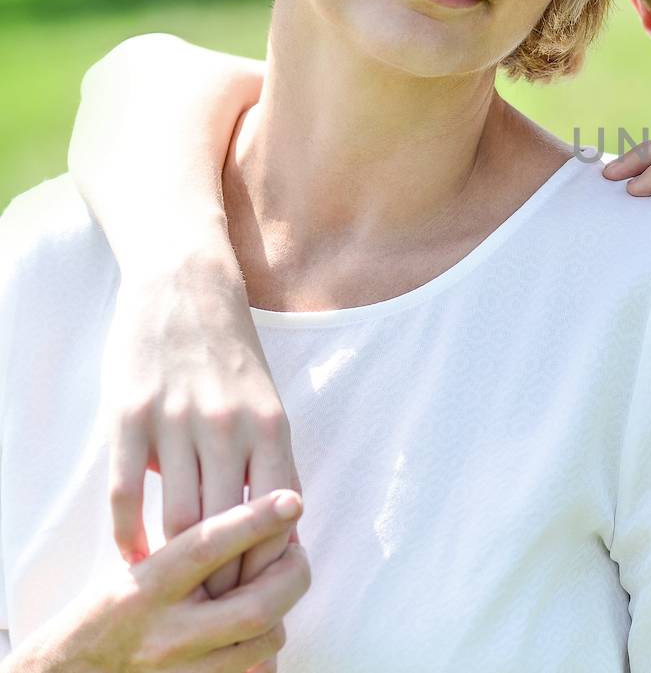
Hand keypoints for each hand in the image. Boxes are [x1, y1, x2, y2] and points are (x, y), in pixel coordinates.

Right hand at [8, 491, 308, 672]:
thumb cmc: (108, 611)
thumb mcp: (137, 571)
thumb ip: (191, 550)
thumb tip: (259, 519)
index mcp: (146, 587)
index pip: (207, 546)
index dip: (255, 521)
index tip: (291, 500)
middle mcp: (165, 632)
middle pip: (256, 606)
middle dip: (292, 574)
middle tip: (296, 553)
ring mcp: (180, 670)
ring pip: (265, 640)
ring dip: (282, 609)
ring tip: (276, 587)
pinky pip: (253, 670)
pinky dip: (265, 645)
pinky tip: (259, 625)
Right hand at [102, 257, 299, 599]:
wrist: (187, 286)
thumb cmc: (232, 351)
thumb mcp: (267, 402)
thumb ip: (265, 459)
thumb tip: (265, 524)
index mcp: (271, 427)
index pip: (276, 517)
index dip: (268, 563)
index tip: (261, 593)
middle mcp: (228, 428)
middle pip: (226, 529)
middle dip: (223, 577)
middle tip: (214, 611)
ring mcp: (176, 423)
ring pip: (177, 520)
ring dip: (176, 566)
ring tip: (175, 595)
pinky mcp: (129, 418)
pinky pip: (127, 495)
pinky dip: (129, 538)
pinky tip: (134, 559)